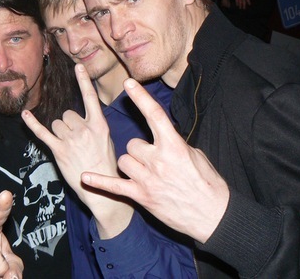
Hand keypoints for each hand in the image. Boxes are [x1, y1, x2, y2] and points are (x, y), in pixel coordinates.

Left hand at [22, 64, 132, 237]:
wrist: (102, 190)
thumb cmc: (105, 166)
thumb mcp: (106, 141)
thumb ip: (94, 126)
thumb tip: (81, 118)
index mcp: (99, 125)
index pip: (90, 97)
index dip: (83, 80)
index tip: (78, 66)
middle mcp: (84, 129)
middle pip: (67, 114)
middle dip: (68, 125)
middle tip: (76, 142)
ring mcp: (71, 140)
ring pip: (56, 124)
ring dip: (59, 133)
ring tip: (70, 149)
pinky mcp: (58, 150)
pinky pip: (42, 132)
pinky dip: (32, 123)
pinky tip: (25, 114)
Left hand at [81, 79, 229, 242]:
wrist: (214, 216)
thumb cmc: (207, 184)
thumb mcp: (195, 155)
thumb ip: (173, 143)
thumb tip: (160, 135)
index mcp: (174, 145)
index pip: (154, 115)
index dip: (141, 98)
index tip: (129, 84)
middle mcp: (159, 159)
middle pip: (132, 144)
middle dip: (138, 151)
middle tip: (152, 162)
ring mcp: (148, 178)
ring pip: (123, 161)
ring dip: (130, 165)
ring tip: (144, 175)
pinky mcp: (141, 196)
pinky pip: (114, 185)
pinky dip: (99, 181)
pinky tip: (85, 177)